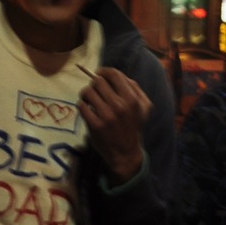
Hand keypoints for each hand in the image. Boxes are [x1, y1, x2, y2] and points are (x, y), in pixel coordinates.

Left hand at [81, 67, 149, 183]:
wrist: (126, 153)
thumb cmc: (133, 126)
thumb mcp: (143, 107)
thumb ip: (135, 88)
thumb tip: (117, 75)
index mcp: (132, 99)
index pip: (113, 74)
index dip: (104, 71)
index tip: (99, 74)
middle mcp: (119, 106)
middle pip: (98, 81)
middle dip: (94, 84)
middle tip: (95, 91)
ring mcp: (106, 116)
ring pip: (87, 92)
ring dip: (87, 94)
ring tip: (90, 100)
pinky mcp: (95, 125)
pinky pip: (82, 106)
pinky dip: (83, 105)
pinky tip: (88, 110)